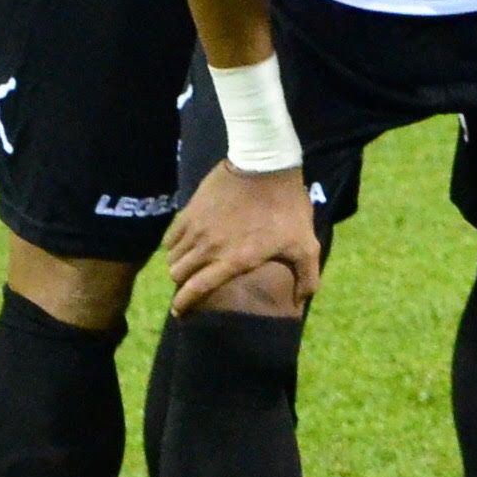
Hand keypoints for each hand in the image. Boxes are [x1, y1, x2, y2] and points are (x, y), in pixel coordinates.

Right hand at [163, 163, 319, 314]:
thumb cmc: (286, 207)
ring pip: (173, 257)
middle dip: (183, 283)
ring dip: (179, 264)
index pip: (196, 289)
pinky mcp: (190, 210)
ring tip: (190, 265)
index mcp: (233, 260)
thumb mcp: (305, 244)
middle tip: (192, 283)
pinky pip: (170, 236)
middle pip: (178, 274)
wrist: (266, 164)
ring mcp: (196, 228)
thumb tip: (301, 302)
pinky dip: (174, 245)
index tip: (179, 311)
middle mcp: (208, 248)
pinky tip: (185, 244)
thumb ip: (306, 276)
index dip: (184, 304)